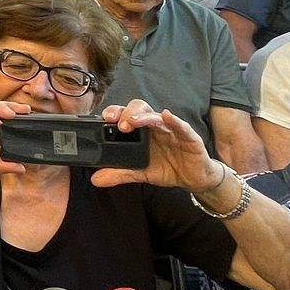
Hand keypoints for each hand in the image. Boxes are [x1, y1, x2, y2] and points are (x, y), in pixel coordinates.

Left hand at [91, 100, 219, 191]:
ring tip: (133, 121)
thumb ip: (120, 173)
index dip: (115, 113)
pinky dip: (174, 120)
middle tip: (118, 123)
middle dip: (127, 113)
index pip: (125, 115)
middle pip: (139, 110)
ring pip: (156, 116)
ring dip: (144, 117)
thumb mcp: (141, 173)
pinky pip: (181, 126)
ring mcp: (171, 129)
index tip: (104, 119)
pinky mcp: (188, 136)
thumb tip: (96, 179)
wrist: (193, 178)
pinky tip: (166, 116)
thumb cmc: (167, 168)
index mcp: (141, 132)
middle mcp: (154, 126)